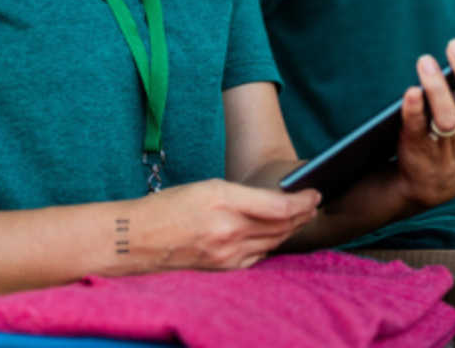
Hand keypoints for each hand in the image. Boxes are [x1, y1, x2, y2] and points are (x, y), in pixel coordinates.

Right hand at [125, 178, 319, 272]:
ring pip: (274, 242)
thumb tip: (277, 200)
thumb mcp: (208, 187)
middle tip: (315, 202)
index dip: (304, 200)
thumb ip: (244, 195)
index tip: (315, 192)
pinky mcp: (224, 267)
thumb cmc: (170, 206)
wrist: (139, 239)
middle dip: (303, 214)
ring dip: (292, 229)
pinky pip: (258, 255)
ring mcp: (228, 254)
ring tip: (303, 216)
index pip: (280, 206)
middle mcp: (230, 232)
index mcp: (226, 203)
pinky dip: (273, 243)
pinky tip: (277, 235)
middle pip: (282, 226)